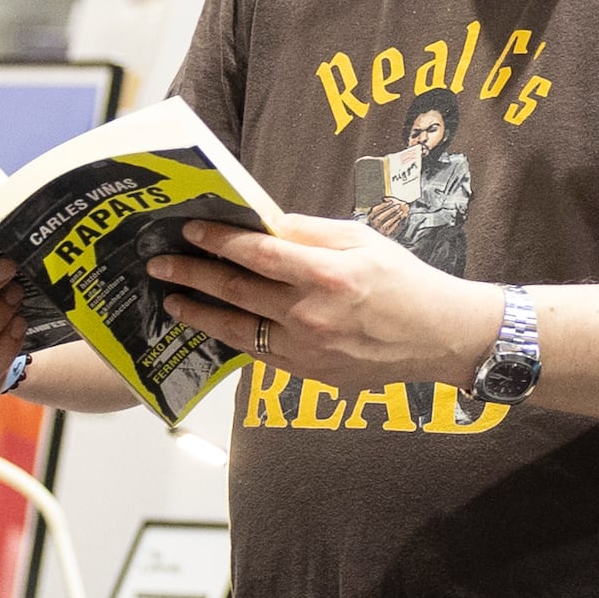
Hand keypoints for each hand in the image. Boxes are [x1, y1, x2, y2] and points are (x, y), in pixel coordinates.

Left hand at [148, 211, 482, 385]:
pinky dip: (230, 338)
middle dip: (193, 275)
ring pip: (238, 329)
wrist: (437, 337)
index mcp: (328, 274)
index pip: (257, 253)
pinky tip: (213, 325)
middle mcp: (312, 314)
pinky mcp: (309, 373)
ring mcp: (307, 349)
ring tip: (173, 300)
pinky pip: (258, 353)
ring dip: (200, 312)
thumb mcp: (363, 240)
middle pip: (237, 291)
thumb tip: (263, 225)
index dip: (218, 241)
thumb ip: (310, 232)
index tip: (190, 230)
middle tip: (160, 265)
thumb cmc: (403, 281)